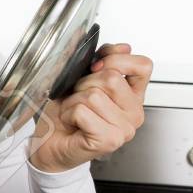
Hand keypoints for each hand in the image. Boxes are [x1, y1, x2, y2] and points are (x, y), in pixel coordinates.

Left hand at [29, 43, 152, 172]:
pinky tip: (71, 122)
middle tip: (78, 98)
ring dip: (74, 100)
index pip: (143, 65)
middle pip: (111, 77)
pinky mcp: (110, 140)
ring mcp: (125, 129)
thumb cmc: (66, 115)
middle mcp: (135, 113)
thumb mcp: (84, 80)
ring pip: (94, 94)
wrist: (50, 145)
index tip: (96, 66)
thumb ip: (104, 62)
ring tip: (73, 112)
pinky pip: (83, 110)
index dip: (117, 58)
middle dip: (84, 83)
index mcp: (133, 96)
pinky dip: (68, 113)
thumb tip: (123, 47)